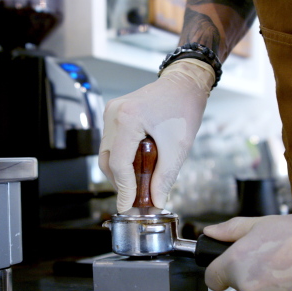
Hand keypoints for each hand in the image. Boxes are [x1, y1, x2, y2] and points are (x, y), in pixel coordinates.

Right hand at [98, 59, 213, 212]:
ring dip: (120, 171)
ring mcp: (111, 112)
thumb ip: (164, 177)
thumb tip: (156, 200)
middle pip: (108, 160)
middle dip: (120, 183)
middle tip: (134, 199)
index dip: (124, 189)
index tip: (128, 206)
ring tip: (137, 185)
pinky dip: (121, 157)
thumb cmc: (183, 108)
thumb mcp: (177, 147)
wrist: (184, 83)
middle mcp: (114, 114)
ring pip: (107, 152)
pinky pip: (111, 142)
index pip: (119, 164)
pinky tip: (135, 167)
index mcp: (128, 119)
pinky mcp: (114, 113)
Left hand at [204, 212, 291, 290]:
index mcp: (238, 262)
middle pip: (238, 289)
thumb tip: (211, 232)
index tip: (228, 271)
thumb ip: (231, 230)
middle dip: (250, 277)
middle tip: (272, 264)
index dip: (220, 272)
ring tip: (288, 273)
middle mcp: (249, 287)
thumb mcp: (264, 222)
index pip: (212, 278)